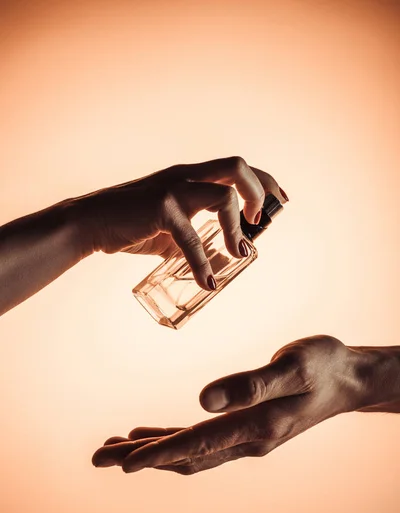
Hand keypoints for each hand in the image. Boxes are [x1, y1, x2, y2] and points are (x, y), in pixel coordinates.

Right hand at [74, 156, 286, 289]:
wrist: (90, 223)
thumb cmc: (129, 224)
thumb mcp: (169, 230)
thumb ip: (193, 238)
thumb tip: (215, 260)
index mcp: (190, 177)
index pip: (236, 169)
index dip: (262, 182)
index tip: (279, 201)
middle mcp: (186, 176)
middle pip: (237, 167)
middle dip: (260, 191)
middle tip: (260, 220)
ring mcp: (174, 189)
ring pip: (224, 194)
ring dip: (238, 226)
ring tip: (240, 252)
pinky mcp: (161, 208)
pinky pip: (193, 238)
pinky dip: (204, 263)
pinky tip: (207, 282)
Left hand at [92, 336, 399, 474]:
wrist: (348, 378)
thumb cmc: (324, 365)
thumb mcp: (292, 367)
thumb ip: (250, 385)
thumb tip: (202, 399)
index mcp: (256, 426)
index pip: (197, 445)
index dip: (157, 453)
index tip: (121, 463)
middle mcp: (247, 439)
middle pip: (184, 454)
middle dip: (140, 457)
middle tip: (99, 457)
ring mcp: (247, 436)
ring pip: (190, 450)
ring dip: (151, 450)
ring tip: (115, 448)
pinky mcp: (247, 426)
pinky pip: (202, 439)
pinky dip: (173, 438)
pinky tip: (153, 434)